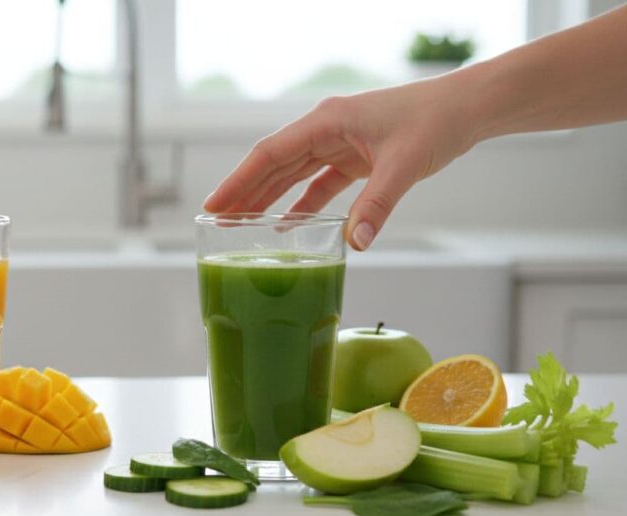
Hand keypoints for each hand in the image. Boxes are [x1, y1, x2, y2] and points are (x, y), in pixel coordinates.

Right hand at [203, 77, 478, 249]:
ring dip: (267, 198)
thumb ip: (376, 205)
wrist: (466, 108)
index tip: (214, 205)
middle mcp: (326, 129)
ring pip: (291, 174)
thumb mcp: (404, 165)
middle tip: (216, 222)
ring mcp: (339, 142)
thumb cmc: (435, 121)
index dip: (238, 181)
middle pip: (273, 165)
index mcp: (326, 121)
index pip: (270, 154)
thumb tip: (357, 244)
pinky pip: (318, 183)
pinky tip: (286, 224)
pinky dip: (302, 203)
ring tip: (240, 225)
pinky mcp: (354, 156)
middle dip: (244, 193)